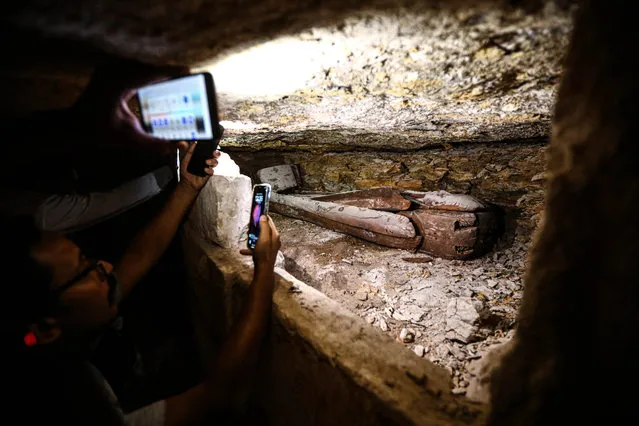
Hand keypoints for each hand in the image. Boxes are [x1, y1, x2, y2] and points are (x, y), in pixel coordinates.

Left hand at [71, 59, 189, 152]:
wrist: (74, 127)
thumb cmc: (99, 133)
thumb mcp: (130, 139)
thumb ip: (156, 144)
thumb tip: (180, 145)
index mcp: (116, 85)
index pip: (148, 74)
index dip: (169, 72)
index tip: (187, 70)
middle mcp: (111, 72)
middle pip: (146, 67)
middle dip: (165, 71)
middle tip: (185, 75)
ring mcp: (108, 70)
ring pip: (139, 66)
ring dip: (156, 71)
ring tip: (175, 77)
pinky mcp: (108, 71)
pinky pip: (132, 68)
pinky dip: (146, 73)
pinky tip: (158, 79)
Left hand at [177, 141, 220, 192]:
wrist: (186, 181)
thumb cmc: (186, 170)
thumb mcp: (185, 159)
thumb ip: (189, 151)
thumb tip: (194, 143)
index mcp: (202, 156)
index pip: (209, 150)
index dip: (212, 147)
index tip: (212, 145)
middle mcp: (206, 161)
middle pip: (215, 155)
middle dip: (216, 153)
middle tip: (213, 153)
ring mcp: (208, 168)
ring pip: (215, 162)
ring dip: (212, 161)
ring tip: (207, 162)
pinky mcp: (208, 174)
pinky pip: (212, 171)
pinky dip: (209, 170)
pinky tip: (205, 170)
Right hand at [240, 216, 280, 272]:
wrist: (263, 270)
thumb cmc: (263, 253)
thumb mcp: (263, 238)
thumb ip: (264, 227)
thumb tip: (264, 216)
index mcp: (275, 235)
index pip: (270, 222)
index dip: (264, 217)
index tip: (257, 213)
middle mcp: (274, 240)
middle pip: (266, 230)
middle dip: (258, 227)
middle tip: (250, 224)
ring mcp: (270, 247)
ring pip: (261, 238)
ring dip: (253, 237)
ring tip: (247, 236)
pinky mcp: (265, 253)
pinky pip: (257, 247)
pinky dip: (251, 248)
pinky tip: (243, 251)